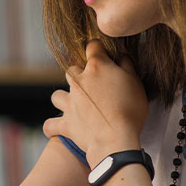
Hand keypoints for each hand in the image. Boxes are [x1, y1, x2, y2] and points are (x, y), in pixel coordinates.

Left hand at [42, 40, 147, 165]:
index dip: (97, 48)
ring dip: (63, 98)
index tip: (101, 52)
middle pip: (72, 70)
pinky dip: (51, 127)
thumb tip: (120, 55)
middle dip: (80, 75)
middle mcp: (79, 81)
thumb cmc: (130, 109)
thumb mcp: (135, 82)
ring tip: (73, 105)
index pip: (93, 46)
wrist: (116, 138)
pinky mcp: (65, 123)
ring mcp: (70, 102)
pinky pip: (49, 124)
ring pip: (56, 95)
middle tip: (93, 85)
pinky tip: (55, 128)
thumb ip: (126, 65)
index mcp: (97, 67)